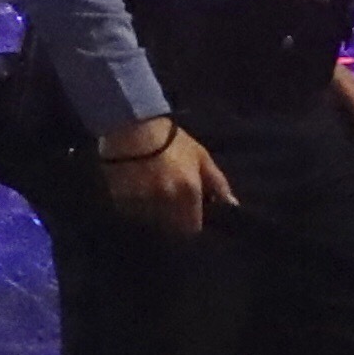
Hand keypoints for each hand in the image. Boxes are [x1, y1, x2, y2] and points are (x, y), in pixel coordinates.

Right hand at [90, 118, 230, 240]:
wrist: (132, 123)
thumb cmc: (171, 140)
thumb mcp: (200, 156)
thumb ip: (217, 182)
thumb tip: (232, 204)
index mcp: (189, 190)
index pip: (193, 228)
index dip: (191, 225)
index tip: (188, 218)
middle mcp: (167, 199)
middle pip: (172, 230)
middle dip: (173, 223)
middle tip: (170, 210)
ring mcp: (143, 201)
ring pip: (152, 224)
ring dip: (154, 218)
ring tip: (152, 202)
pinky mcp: (121, 199)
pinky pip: (132, 215)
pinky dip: (136, 211)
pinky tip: (136, 196)